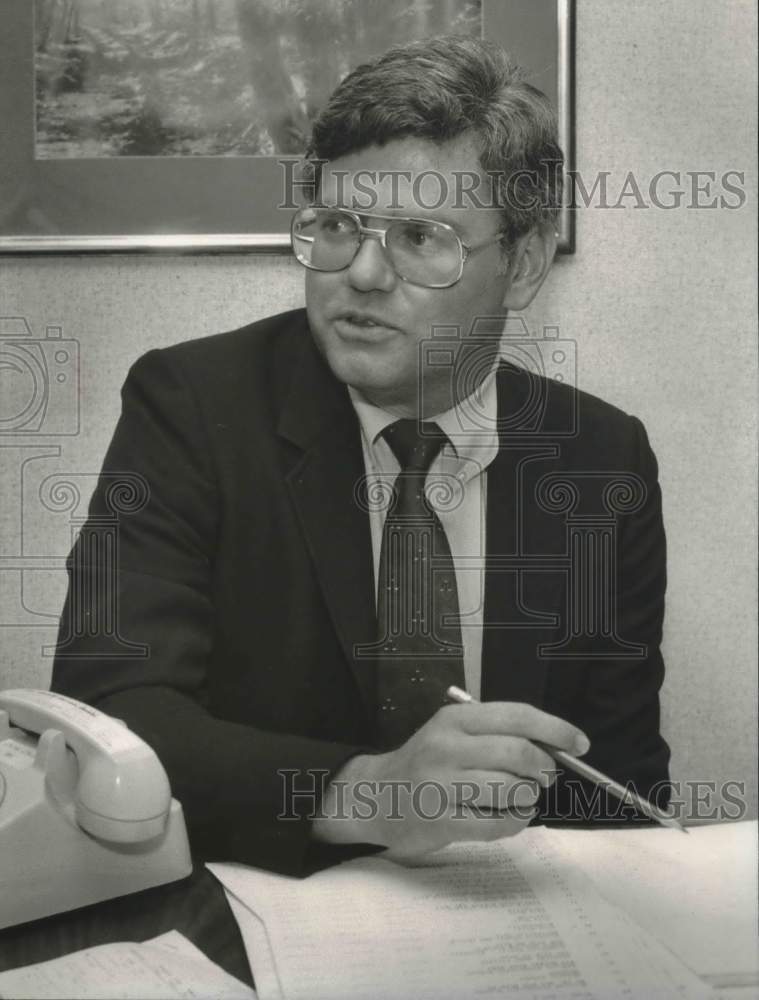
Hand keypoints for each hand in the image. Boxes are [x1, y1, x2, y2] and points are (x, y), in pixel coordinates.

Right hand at [312, 701, 589, 856]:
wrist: (376, 795)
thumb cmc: (426, 762)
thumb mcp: (453, 734)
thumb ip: (496, 734)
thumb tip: (554, 746)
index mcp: (454, 720)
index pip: (516, 715)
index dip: (555, 728)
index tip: (580, 743)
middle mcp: (447, 747)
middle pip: (518, 753)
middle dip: (543, 767)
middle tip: (544, 776)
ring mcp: (442, 785)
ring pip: (511, 790)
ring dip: (528, 796)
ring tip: (520, 796)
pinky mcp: (441, 821)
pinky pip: (498, 823)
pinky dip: (516, 821)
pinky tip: (509, 816)